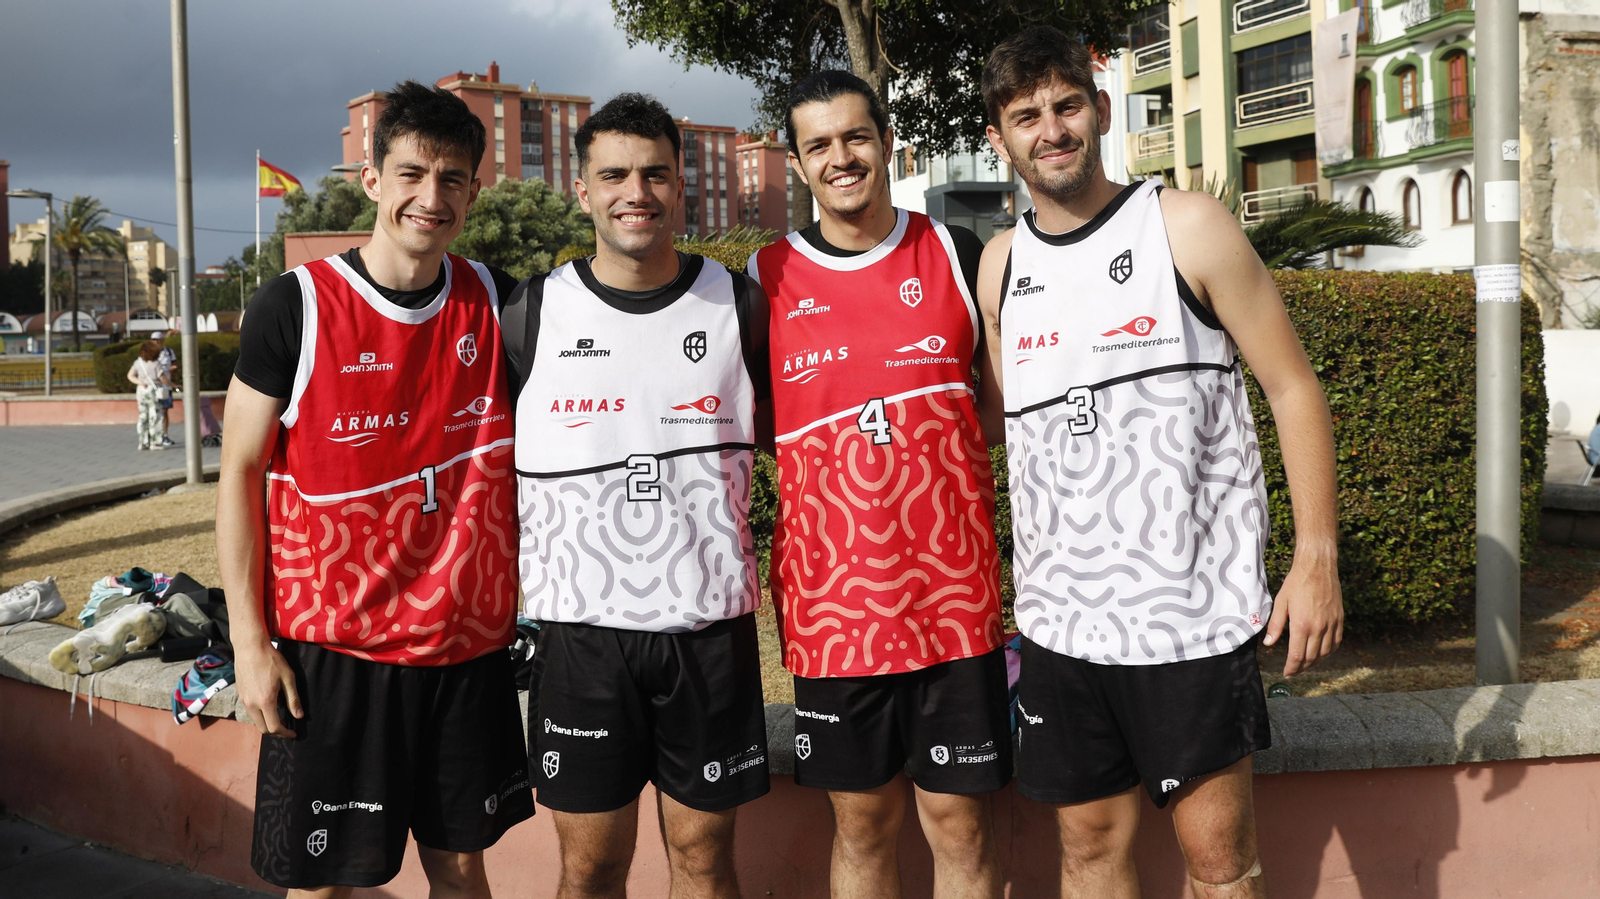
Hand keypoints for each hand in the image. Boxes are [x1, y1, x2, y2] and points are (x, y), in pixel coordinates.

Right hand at [234, 642, 302, 737]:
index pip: (274, 727)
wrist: (250, 648)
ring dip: (267, 724)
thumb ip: (293, 699)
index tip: (293, 733)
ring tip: (280, 719)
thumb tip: (299, 716)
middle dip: (276, 732)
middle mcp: (251, 704)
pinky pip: (250, 712)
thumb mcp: (288, 678)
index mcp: (265, 701)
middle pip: (263, 729)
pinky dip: (260, 716)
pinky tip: (269, 708)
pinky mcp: (240, 695)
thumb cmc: (271, 660)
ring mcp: (244, 700)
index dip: (285, 733)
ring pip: (255, 722)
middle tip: (287, 729)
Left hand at [1262, 553, 1342, 676]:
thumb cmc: (1296, 583)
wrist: (1317, 567)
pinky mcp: (1339, 619)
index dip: (1291, 668)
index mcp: (1302, 625)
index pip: (1297, 656)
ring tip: (1306, 665)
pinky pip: (1336, 642)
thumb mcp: (1280, 603)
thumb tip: (1268, 643)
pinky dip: (1329, 652)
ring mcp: (1331, 624)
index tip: (1287, 673)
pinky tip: (1322, 653)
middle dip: (1302, 668)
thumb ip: (1276, 625)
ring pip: (1325, 653)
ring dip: (1315, 662)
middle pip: (1311, 658)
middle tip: (1294, 671)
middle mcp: (1319, 628)